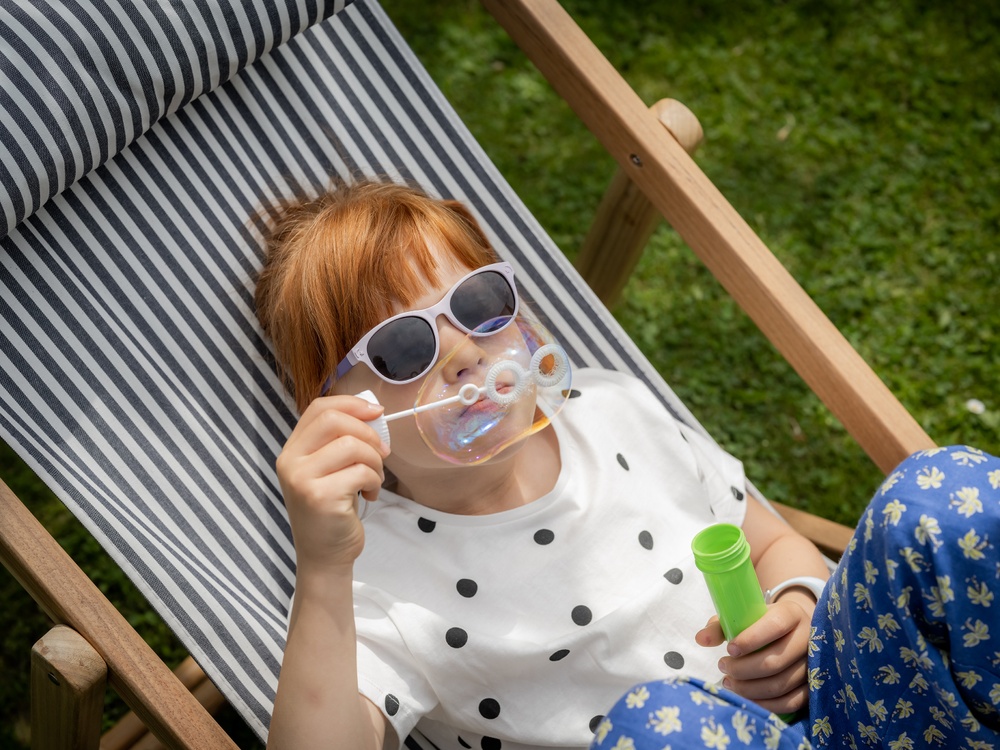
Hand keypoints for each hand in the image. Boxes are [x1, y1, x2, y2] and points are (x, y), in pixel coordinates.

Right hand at [276, 395, 389, 573]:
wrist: (324, 556)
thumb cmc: (332, 511)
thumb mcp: (329, 470)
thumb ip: (340, 442)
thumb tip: (373, 412)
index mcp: (292, 451)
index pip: (319, 409)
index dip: (352, 404)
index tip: (378, 412)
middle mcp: (290, 462)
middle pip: (334, 421)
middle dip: (368, 433)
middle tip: (382, 452)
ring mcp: (302, 480)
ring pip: (351, 445)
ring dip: (374, 460)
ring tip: (374, 478)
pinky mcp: (320, 497)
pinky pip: (360, 471)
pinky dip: (374, 480)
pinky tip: (369, 494)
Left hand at [695, 595, 814, 715]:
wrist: (792, 632)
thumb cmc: (761, 623)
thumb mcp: (742, 617)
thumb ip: (720, 626)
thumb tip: (700, 639)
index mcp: (791, 614)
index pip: (774, 626)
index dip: (750, 640)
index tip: (729, 649)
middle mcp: (808, 638)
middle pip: (775, 661)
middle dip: (743, 669)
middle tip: (723, 667)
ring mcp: (813, 664)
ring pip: (781, 684)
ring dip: (750, 689)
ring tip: (729, 682)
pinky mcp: (813, 686)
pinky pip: (790, 702)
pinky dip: (766, 705)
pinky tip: (747, 698)